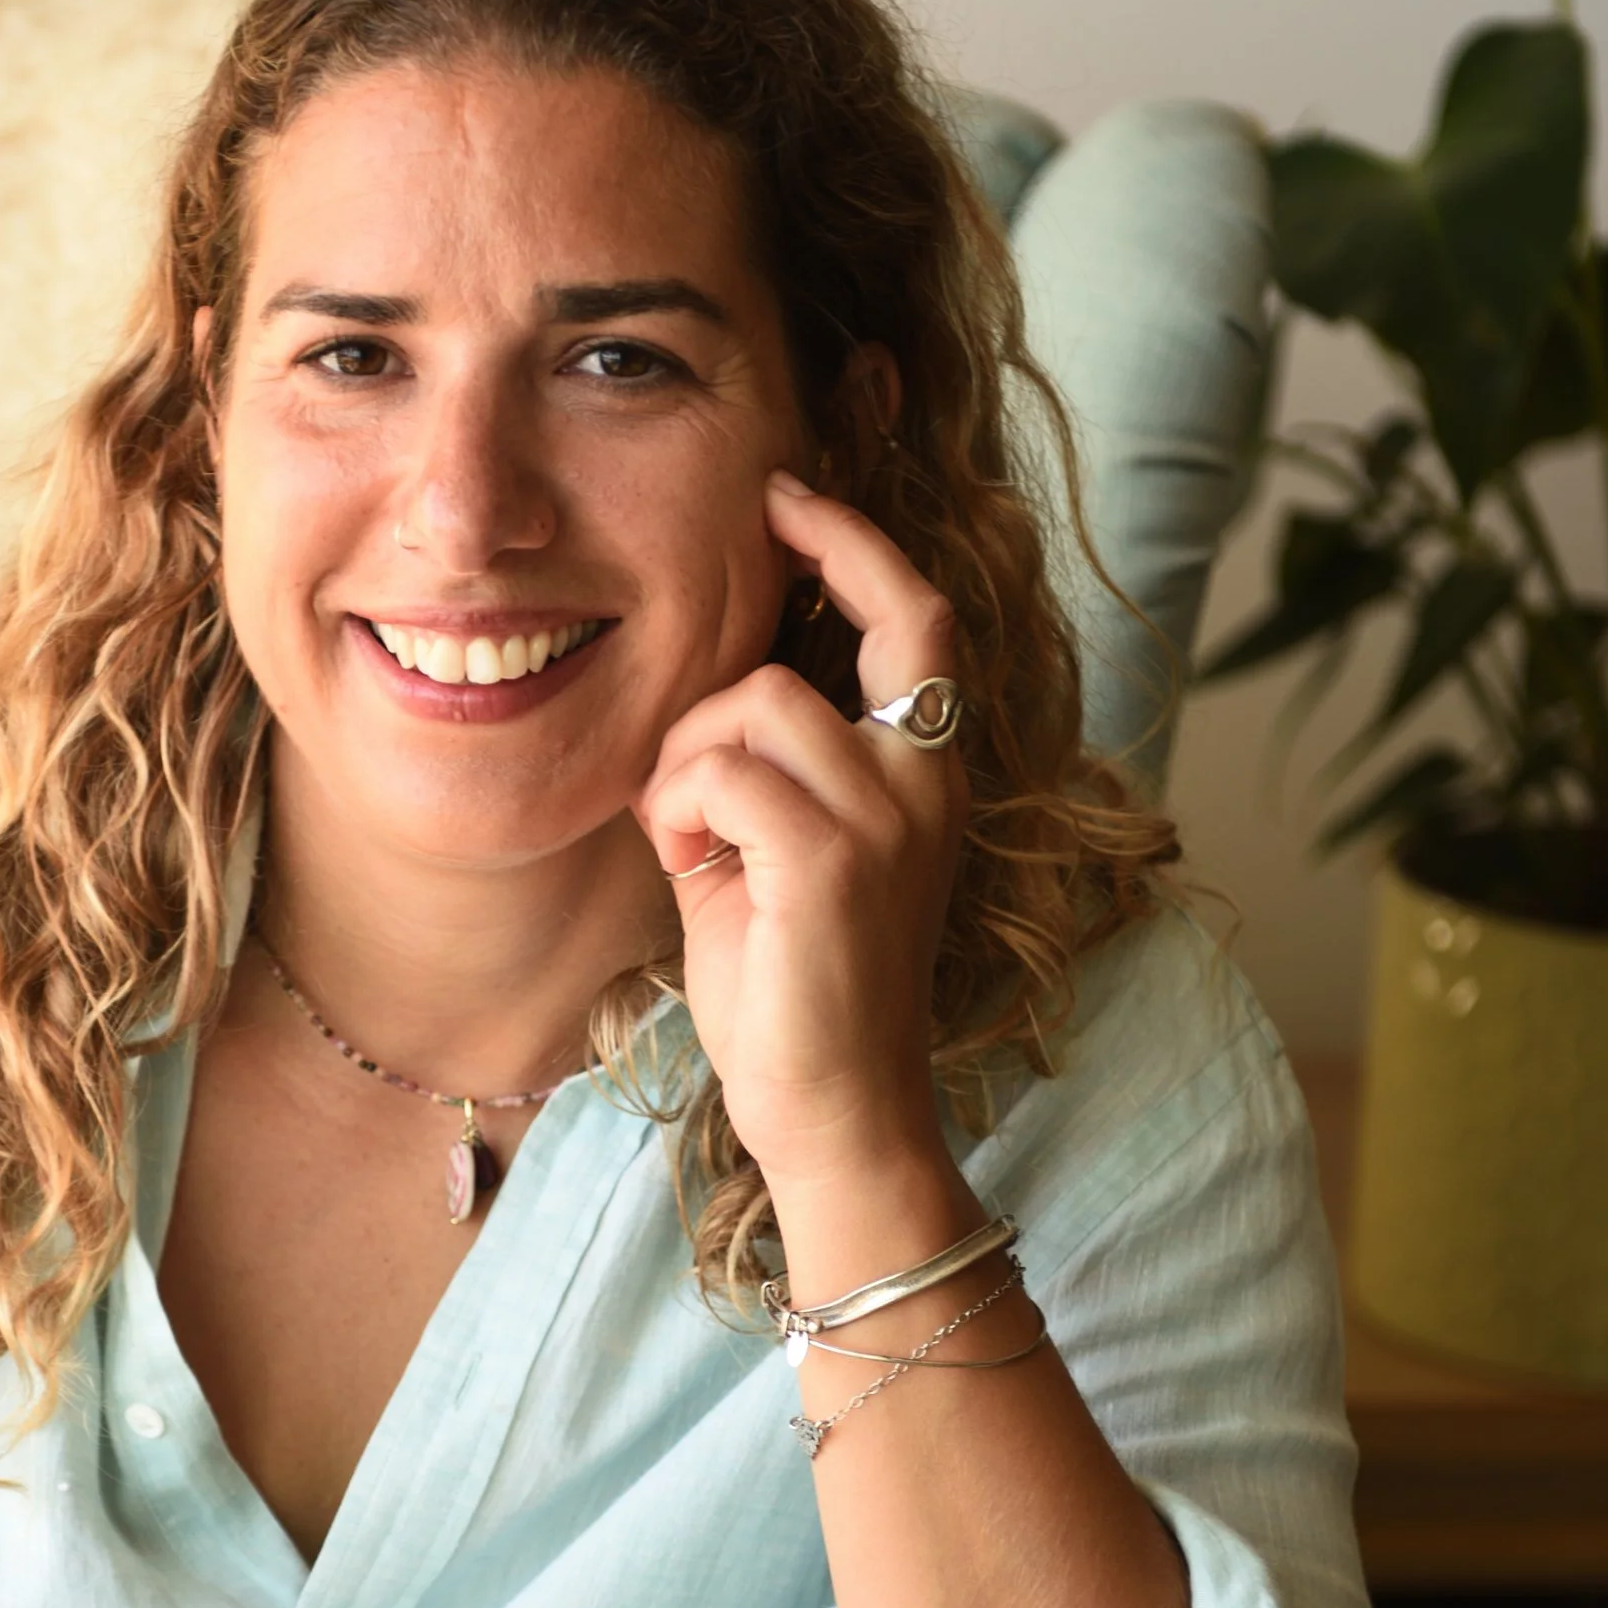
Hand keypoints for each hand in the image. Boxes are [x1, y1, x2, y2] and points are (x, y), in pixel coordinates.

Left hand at [637, 471, 967, 1195]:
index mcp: (926, 774)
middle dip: (796, 589)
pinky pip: (720, 770)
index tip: (789, 495)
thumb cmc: (792, 989)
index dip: (858, 544)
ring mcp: (890, 817)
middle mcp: (928, 781)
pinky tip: (686, 866)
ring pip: (758, 699)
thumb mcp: (785, 852)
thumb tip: (709, 695)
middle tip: (738, 590)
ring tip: (688, 838)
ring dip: (690, 759)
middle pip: (871, 620)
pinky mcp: (832, 861)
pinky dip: (678, 809)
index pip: (921, 619)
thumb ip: (771, 768)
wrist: (830, 1111)